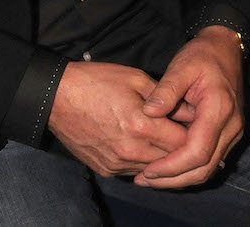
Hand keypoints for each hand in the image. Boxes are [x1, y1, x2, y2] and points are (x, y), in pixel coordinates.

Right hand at [47, 61, 187, 176]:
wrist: (56, 97)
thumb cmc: (96, 81)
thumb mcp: (135, 78)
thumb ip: (165, 97)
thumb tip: (190, 111)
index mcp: (142, 125)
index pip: (184, 142)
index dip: (192, 133)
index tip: (192, 123)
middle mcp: (132, 151)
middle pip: (172, 160)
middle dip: (179, 147)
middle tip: (177, 130)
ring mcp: (118, 164)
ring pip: (154, 169)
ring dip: (161, 156)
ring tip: (158, 137)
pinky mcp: (106, 170)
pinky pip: (134, 172)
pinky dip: (141, 161)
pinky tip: (138, 144)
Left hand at [134, 28, 244, 188]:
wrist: (226, 48)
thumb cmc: (202, 55)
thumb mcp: (182, 65)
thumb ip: (166, 90)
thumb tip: (148, 112)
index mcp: (219, 111)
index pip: (197, 152)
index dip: (171, 166)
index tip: (147, 171)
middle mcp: (231, 128)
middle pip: (204, 168)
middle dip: (173, 179)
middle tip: (143, 180)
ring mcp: (232, 133)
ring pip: (208, 168)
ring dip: (180, 178)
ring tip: (150, 177)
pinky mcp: (228, 134)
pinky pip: (209, 159)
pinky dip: (188, 168)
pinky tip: (166, 166)